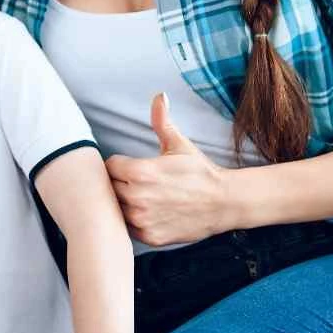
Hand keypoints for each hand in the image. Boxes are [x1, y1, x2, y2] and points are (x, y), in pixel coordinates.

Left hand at [104, 93, 233, 246]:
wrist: (223, 202)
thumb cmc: (199, 171)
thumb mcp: (179, 144)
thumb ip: (162, 121)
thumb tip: (159, 96)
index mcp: (139, 172)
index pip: (108, 167)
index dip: (118, 166)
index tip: (128, 167)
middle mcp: (137, 197)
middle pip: (109, 189)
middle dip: (118, 184)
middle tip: (135, 183)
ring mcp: (142, 220)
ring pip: (116, 210)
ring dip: (123, 204)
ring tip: (140, 198)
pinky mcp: (149, 237)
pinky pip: (128, 228)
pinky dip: (133, 221)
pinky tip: (147, 213)